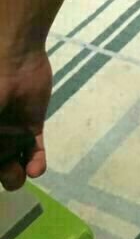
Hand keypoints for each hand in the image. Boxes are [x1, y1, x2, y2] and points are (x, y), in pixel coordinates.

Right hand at [0, 50, 52, 191]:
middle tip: (8, 172)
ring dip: (17, 176)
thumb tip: (0, 158)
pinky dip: (36, 164)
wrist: (16, 61)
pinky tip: (36, 167)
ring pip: (14, 166)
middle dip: (3, 177)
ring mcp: (12, 135)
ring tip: (21, 173)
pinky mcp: (32, 127)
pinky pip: (35, 152)